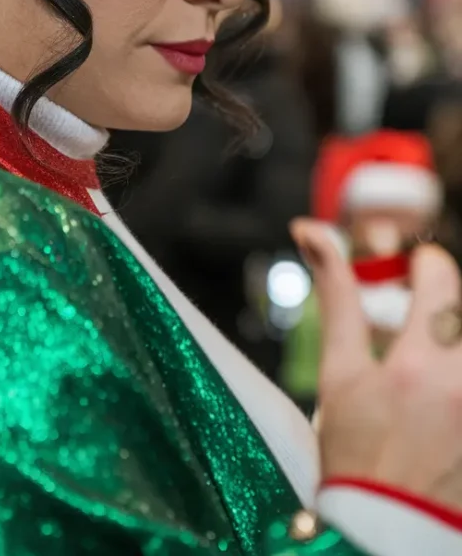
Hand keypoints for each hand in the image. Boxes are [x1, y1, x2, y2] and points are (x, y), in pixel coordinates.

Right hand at [292, 220, 461, 511]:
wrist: (384, 530)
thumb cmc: (355, 455)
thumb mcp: (339, 373)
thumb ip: (337, 297)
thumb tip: (314, 233)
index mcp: (419, 365)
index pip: (441, 276)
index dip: (423, 263)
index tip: (411, 270)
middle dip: (442, 306)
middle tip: (418, 320)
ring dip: (449, 341)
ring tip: (428, 362)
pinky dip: (456, 371)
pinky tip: (438, 398)